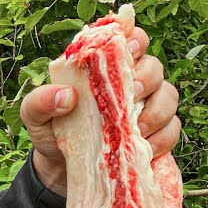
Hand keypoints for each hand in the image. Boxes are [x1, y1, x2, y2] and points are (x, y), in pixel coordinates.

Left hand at [20, 25, 180, 196]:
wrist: (62, 167)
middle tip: (129, 97)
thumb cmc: (52, 130)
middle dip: (146, 79)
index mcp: (105, 67)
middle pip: (154, 66)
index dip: (136, 40)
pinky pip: (173, 128)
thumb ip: (40, 101)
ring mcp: (148, 106)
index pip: (131, 40)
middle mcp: (131, 80)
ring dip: (157, 111)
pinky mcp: (157, 132)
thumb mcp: (34, 116)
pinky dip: (162, 137)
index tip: (127, 51)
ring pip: (169, 95)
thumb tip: (66, 95)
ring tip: (135, 129)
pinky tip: (144, 146)